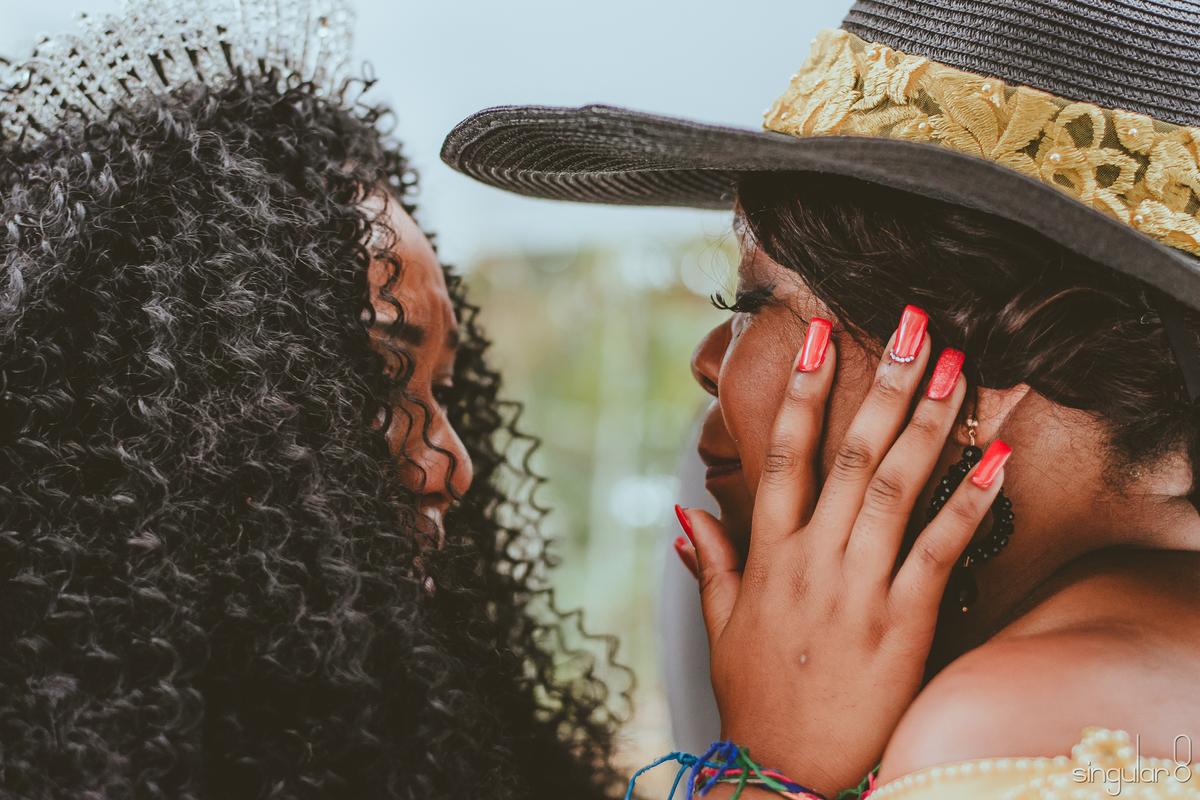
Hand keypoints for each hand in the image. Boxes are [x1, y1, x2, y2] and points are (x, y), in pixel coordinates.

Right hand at [678, 309, 1009, 796]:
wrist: (784, 773)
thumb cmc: (756, 697)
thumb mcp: (722, 625)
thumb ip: (712, 561)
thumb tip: (684, 509)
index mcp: (769, 554)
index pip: (785, 454)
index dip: (806, 391)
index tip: (825, 336)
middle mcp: (812, 560)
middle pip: (851, 454)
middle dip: (882, 382)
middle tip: (910, 322)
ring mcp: (857, 588)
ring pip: (895, 488)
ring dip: (927, 421)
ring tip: (953, 364)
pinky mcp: (902, 625)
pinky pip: (939, 553)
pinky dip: (969, 504)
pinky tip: (998, 459)